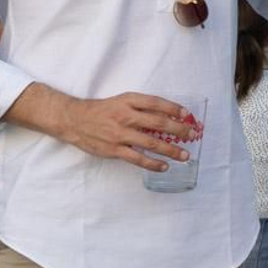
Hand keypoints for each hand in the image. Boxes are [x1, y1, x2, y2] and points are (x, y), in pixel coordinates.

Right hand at [55, 91, 199, 172]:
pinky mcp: (114, 150)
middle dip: (179, 130)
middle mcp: (126, 116)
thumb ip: (141, 107)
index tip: (187, 115)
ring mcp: (120, 134)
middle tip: (193, 135)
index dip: (174, 108)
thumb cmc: (102, 110)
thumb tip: (167, 116)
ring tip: (185, 155)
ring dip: (171, 150)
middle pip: (158, 123)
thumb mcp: (122, 101)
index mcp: (129, 101)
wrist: (75, 120)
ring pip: (151, 143)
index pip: (156, 103)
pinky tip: (164, 166)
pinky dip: (153, 163)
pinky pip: (138, 158)